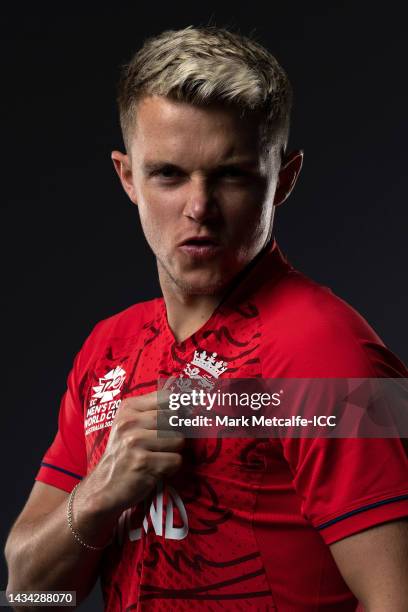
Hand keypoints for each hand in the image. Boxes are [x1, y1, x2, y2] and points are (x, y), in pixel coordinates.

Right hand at [79, 391, 183, 517]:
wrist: (103, 487)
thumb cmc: (122, 454)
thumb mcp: (129, 425)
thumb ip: (151, 411)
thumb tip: (184, 404)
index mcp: (128, 409)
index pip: (165, 398)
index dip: (176, 409)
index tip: (176, 419)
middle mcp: (130, 422)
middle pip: (174, 419)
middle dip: (175, 434)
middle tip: (162, 446)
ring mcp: (135, 442)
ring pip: (178, 440)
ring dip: (173, 452)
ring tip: (157, 458)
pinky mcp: (142, 463)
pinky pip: (175, 460)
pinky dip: (171, 468)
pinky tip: (156, 469)